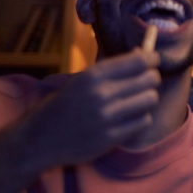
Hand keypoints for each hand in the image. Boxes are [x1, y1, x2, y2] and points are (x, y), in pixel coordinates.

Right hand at [24, 48, 161, 166]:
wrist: (39, 139)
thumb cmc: (64, 105)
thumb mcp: (83, 80)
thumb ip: (113, 69)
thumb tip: (143, 53)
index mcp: (94, 75)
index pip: (139, 60)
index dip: (152, 59)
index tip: (153, 61)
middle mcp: (102, 93)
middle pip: (150, 79)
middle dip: (151, 79)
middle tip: (144, 84)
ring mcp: (107, 116)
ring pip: (151, 99)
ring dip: (147, 100)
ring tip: (135, 102)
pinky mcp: (111, 137)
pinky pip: (143, 121)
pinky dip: (140, 119)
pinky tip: (128, 119)